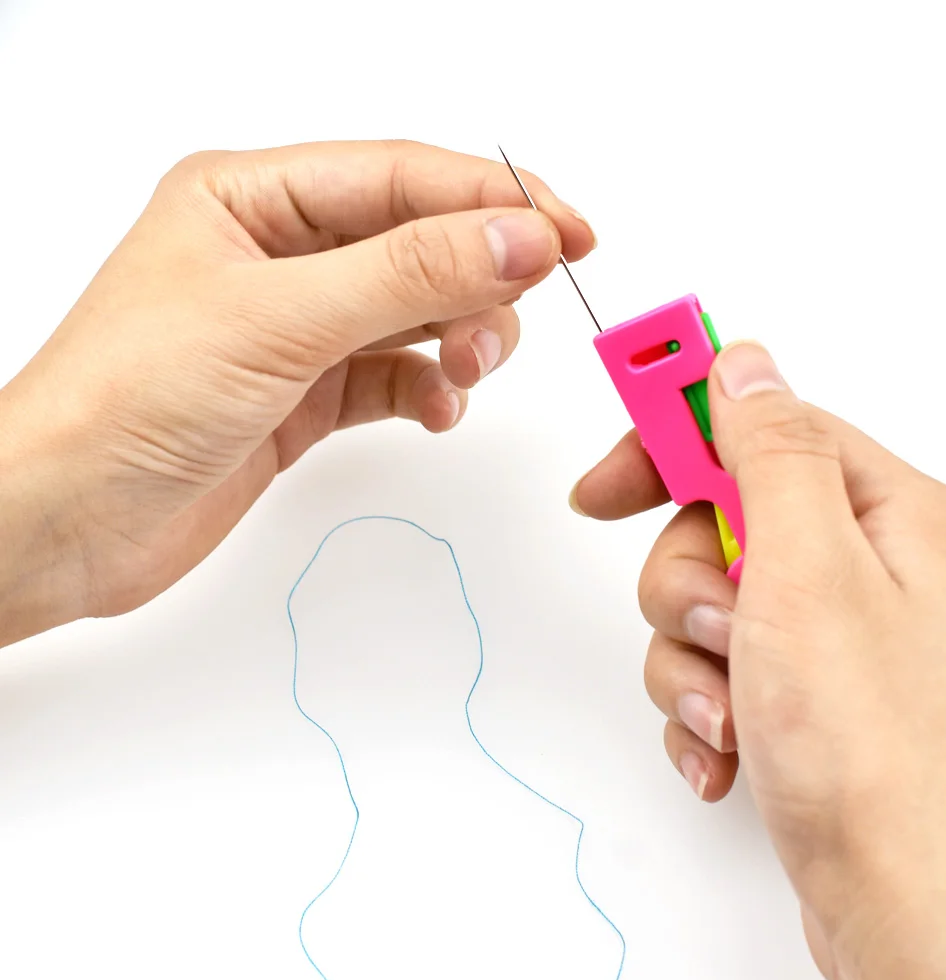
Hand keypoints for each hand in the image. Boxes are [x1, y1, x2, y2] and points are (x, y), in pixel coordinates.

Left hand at [0, 140, 594, 645]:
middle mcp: (278, 257)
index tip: (568, 231)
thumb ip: (411, 273)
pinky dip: (430, 391)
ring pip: (417, 312)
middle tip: (511, 317)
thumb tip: (518, 235)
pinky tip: (436, 410)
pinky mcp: (305, 395)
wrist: (65, 523)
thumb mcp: (279, 318)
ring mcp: (296, 329)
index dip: (493, 199)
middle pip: (419, 242)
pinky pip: (397, 376)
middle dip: (479, 277)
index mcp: (252, 199)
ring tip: (468, 371)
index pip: (402, 177)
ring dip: (461, 337)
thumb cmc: (123, 402)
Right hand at [571, 342, 945, 979]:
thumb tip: (741, 365)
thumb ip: (770, 450)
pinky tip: (732, 747)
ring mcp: (821, 628)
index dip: (672, 439)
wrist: (895, 899)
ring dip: (690, 657)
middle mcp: (856, 562)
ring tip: (733, 706)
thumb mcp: (807, 568)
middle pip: (712, 518)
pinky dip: (701, 704)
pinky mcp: (790, 686)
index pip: (755, 425)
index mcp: (880, 511)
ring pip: (696, 598)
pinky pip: (705, 663)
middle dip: (686, 581)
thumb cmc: (870, 745)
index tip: (610, 475)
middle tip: (716, 624)